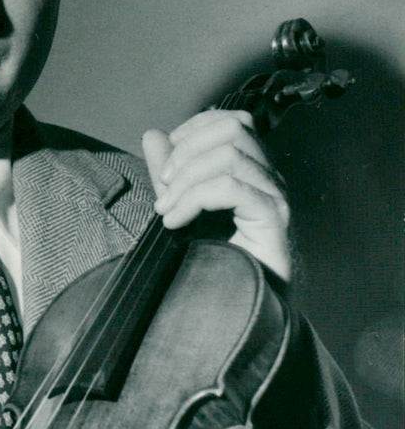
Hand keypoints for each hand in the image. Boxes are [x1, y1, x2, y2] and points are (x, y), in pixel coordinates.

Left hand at [142, 110, 291, 281]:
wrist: (242, 306)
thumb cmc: (216, 260)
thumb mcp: (182, 206)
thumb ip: (169, 172)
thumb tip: (153, 135)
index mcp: (251, 169)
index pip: (231, 122)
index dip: (194, 129)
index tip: (166, 158)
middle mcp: (269, 177)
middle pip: (232, 129)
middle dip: (186, 151)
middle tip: (163, 186)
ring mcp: (274, 196)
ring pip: (229, 155)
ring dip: (186, 180)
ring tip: (166, 210)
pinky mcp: (272, 218)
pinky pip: (231, 188)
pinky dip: (195, 199)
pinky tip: (177, 222)